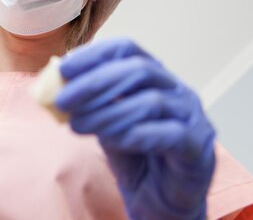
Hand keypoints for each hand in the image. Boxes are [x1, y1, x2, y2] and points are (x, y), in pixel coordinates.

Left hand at [55, 39, 215, 219]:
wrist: (160, 204)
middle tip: (63, 99)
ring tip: (76, 126)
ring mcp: (192, 117)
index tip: (64, 68)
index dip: (94, 55)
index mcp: (155, 77)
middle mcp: (177, 90)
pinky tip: (109, 139)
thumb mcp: (104, 125)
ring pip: (151, 102)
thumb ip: (87, 104)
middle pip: (138, 69)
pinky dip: (136, 134)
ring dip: (107, 112)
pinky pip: (169, 134)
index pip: (127, 49)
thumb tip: (53, 84)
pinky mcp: (198, 147)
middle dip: (94, 82)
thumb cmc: (135, 159)